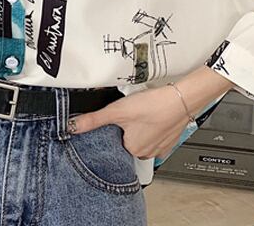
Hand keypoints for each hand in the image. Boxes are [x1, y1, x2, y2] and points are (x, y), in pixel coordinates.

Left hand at [67, 84, 191, 161]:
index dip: (112, 129)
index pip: (113, 142)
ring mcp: (160, 147)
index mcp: (132, 150)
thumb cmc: (153, 106)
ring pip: (142, 136)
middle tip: (130, 112)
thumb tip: (72, 127)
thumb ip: (94, 120)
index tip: (116, 118)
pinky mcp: (169, 138)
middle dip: (126, 127)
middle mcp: (146, 153)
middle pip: (127, 139)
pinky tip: (151, 114)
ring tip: (140, 111)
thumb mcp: (117, 111)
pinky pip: (156, 134)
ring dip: (139, 125)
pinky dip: (153, 125)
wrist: (181, 99)